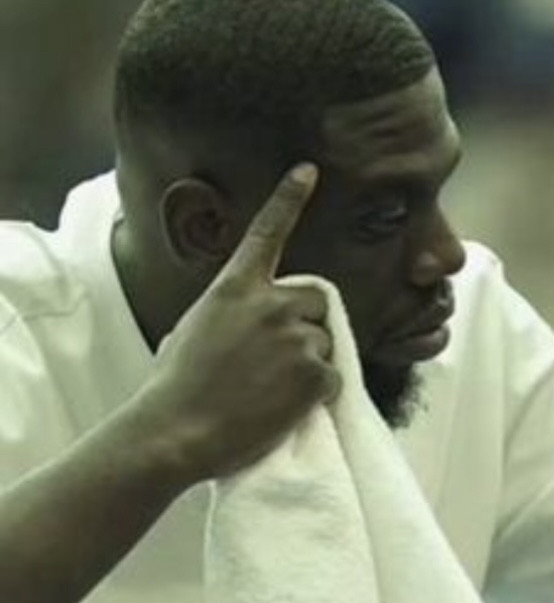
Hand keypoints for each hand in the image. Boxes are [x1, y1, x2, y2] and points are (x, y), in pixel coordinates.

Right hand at [145, 164, 339, 482]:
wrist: (176, 431)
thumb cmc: (173, 388)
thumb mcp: (191, 331)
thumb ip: (226, 315)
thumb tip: (240, 328)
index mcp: (235, 287)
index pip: (267, 232)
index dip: (289, 199)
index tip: (308, 170)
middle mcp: (271, 303)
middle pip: (316, 300)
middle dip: (308, 322)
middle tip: (280, 358)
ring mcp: (296, 337)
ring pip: (326, 342)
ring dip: (310, 363)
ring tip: (270, 391)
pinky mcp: (315, 372)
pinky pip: (332, 379)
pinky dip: (317, 395)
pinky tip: (284, 409)